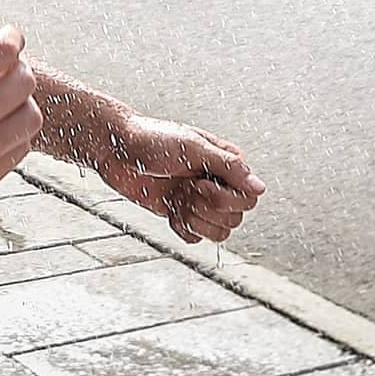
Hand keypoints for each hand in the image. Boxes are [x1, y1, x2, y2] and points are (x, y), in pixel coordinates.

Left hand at [96, 113, 264, 244]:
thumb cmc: (151, 139)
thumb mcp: (192, 147)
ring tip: (176, 199)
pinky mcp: (178, 211)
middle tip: (184, 188)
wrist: (113, 147)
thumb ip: (229, 167)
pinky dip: (183, 228)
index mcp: (225, 164)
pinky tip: (169, 210)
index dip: (226, 198)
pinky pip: (196, 237)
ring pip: (219, 232)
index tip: (199, 181)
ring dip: (196, 220)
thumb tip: (261, 189)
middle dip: (208, 209)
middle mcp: (215, 182)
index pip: (249, 198)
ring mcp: (197, 199)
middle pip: (236, 218)